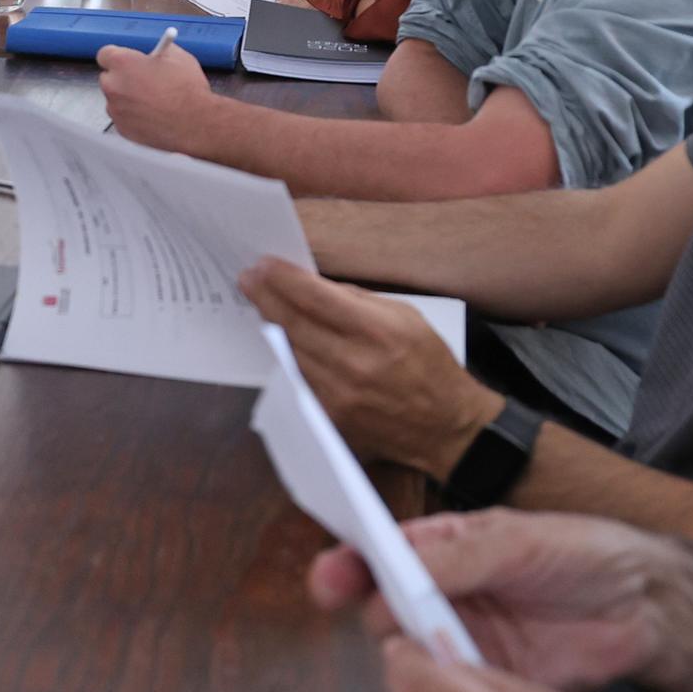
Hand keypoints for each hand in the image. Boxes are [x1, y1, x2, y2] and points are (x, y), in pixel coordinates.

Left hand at [94, 34, 221, 153]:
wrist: (195, 124)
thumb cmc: (187, 92)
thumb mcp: (178, 57)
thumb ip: (159, 52)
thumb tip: (155, 53)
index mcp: (123, 63)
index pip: (105, 54)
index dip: (119, 56)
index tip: (127, 60)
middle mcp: (113, 86)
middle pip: (108, 77)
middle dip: (122, 78)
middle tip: (142, 80)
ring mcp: (116, 110)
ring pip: (116, 100)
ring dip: (128, 99)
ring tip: (153, 101)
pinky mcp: (122, 129)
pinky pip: (123, 118)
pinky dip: (133, 117)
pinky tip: (153, 115)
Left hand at [240, 257, 497, 474]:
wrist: (444, 426)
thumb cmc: (429, 365)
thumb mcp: (406, 317)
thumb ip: (359, 300)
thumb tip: (316, 287)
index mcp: (376, 331)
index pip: (315, 297)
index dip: (283, 278)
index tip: (263, 265)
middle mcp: (353, 362)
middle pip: (293, 323)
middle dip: (265, 297)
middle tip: (247, 278)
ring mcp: (338, 393)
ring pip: (290, 351)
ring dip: (272, 325)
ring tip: (260, 304)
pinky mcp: (330, 415)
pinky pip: (299, 377)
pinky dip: (289, 356)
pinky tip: (281, 340)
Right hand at [308, 508, 687, 691]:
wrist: (644, 606)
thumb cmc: (582, 553)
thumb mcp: (516, 541)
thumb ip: (455, 559)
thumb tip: (392, 576)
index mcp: (442, 548)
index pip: (378, 552)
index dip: (348, 563)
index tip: (330, 576)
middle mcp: (442, 594)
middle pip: (383, 607)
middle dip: (372, 612)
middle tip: (381, 618)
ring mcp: (460, 639)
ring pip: (410, 655)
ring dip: (408, 656)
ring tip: (423, 650)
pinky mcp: (485, 680)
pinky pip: (449, 690)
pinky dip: (442, 691)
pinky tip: (447, 686)